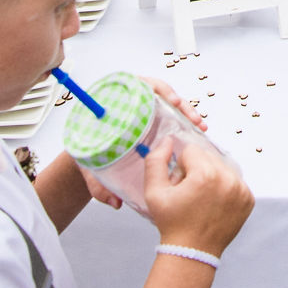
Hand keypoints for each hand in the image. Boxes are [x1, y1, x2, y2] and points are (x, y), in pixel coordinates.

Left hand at [78, 78, 207, 209]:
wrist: (89, 158)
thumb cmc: (88, 154)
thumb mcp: (90, 166)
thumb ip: (98, 185)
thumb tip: (114, 201)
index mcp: (117, 103)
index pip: (140, 86)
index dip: (159, 90)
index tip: (172, 101)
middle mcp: (134, 105)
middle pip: (161, 96)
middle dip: (181, 105)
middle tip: (191, 118)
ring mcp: (146, 113)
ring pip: (171, 107)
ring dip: (188, 114)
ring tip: (199, 126)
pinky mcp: (155, 122)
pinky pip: (173, 118)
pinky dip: (186, 124)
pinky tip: (197, 132)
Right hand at [144, 136, 253, 256]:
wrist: (192, 252)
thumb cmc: (172, 223)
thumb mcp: (154, 192)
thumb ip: (155, 161)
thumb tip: (167, 140)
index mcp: (206, 174)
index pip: (191, 150)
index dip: (181, 167)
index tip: (180, 186)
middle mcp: (228, 178)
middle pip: (209, 156)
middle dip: (197, 170)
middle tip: (190, 193)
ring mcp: (241, 189)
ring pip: (223, 166)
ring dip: (212, 176)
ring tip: (202, 199)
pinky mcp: (248, 198)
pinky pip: (234, 180)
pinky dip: (224, 187)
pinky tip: (214, 204)